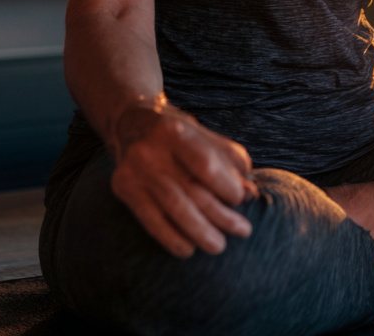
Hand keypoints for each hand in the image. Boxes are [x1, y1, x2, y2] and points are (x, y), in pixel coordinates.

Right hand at [109, 101, 259, 256]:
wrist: (134, 125)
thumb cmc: (183, 136)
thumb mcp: (209, 140)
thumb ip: (232, 164)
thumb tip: (249, 194)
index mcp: (176, 131)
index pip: (206, 166)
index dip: (227, 187)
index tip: (241, 200)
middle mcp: (151, 150)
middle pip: (191, 191)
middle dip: (220, 215)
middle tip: (243, 231)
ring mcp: (135, 170)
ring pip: (173, 208)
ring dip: (199, 232)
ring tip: (219, 246)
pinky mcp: (123, 187)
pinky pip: (151, 220)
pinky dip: (171, 238)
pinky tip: (188, 249)